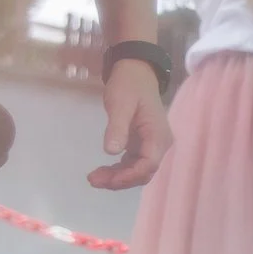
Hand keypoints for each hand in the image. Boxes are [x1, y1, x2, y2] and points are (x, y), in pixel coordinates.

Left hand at [89, 61, 170, 188]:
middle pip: (144, 172)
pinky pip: (133, 164)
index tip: (108, 180)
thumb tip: (111, 152)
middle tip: (93, 180)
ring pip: (138, 171)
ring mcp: (151, 145)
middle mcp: (159, 144)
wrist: (135, 73)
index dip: (130, 175)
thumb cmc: (128, 86)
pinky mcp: (142, 144)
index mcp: (157, 136)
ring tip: (93, 178)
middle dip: (121, 180)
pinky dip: (119, 170)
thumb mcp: (120, 104)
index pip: (149, 164)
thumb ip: (117, 128)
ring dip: (118, 178)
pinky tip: (102, 171)